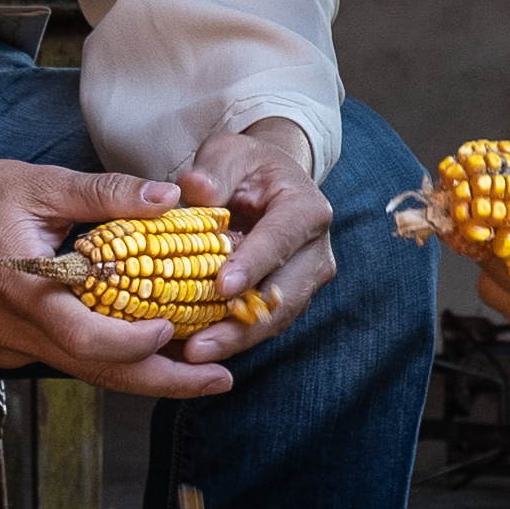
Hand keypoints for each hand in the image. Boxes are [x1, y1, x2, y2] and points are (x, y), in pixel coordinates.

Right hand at [0, 150, 246, 400]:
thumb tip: (170, 197)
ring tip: (200, 372)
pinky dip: (108, 360)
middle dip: (163, 381)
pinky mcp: (6, 347)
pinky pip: (65, 360)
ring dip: (142, 375)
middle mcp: (13, 331)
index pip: (86, 339)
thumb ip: (107, 194)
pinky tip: (147, 351)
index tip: (177, 331)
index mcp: (22, 291)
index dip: (136, 345)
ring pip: (84, 372)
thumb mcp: (41, 183)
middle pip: (96, 373)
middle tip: (220, 380)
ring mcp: (7, 346)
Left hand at [158, 117, 333, 366]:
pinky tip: (197, 349)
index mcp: (306, 208)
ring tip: (194, 354)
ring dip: (236, 341)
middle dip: (242, 325)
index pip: (280, 239)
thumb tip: (195, 190)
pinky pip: (263, 326)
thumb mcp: (227, 154)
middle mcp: (315, 250)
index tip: (222, 287)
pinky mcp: (289, 301)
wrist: (265, 183)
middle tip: (200, 345)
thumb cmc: (245, 168)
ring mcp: (306, 280)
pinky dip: (232, 339)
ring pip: (276, 319)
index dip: (253, 265)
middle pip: (284, 295)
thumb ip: (213, 172)